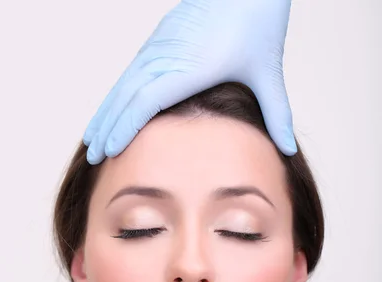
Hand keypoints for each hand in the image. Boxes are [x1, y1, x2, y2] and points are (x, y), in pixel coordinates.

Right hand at [84, 0, 296, 164]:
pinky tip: (108, 111)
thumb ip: (278, 114)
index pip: (147, 100)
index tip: (109, 149)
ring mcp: (160, 47)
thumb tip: (290, 149)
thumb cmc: (257, 25)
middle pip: (127, 95)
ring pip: (123, 84)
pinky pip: (130, 73)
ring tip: (92, 139)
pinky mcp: (159, 42)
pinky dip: (115, 95)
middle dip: (107, 127)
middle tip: (92, 156)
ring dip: (106, 112)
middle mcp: (168, 56)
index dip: (126, 126)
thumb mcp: (269, 73)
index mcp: (190, 67)